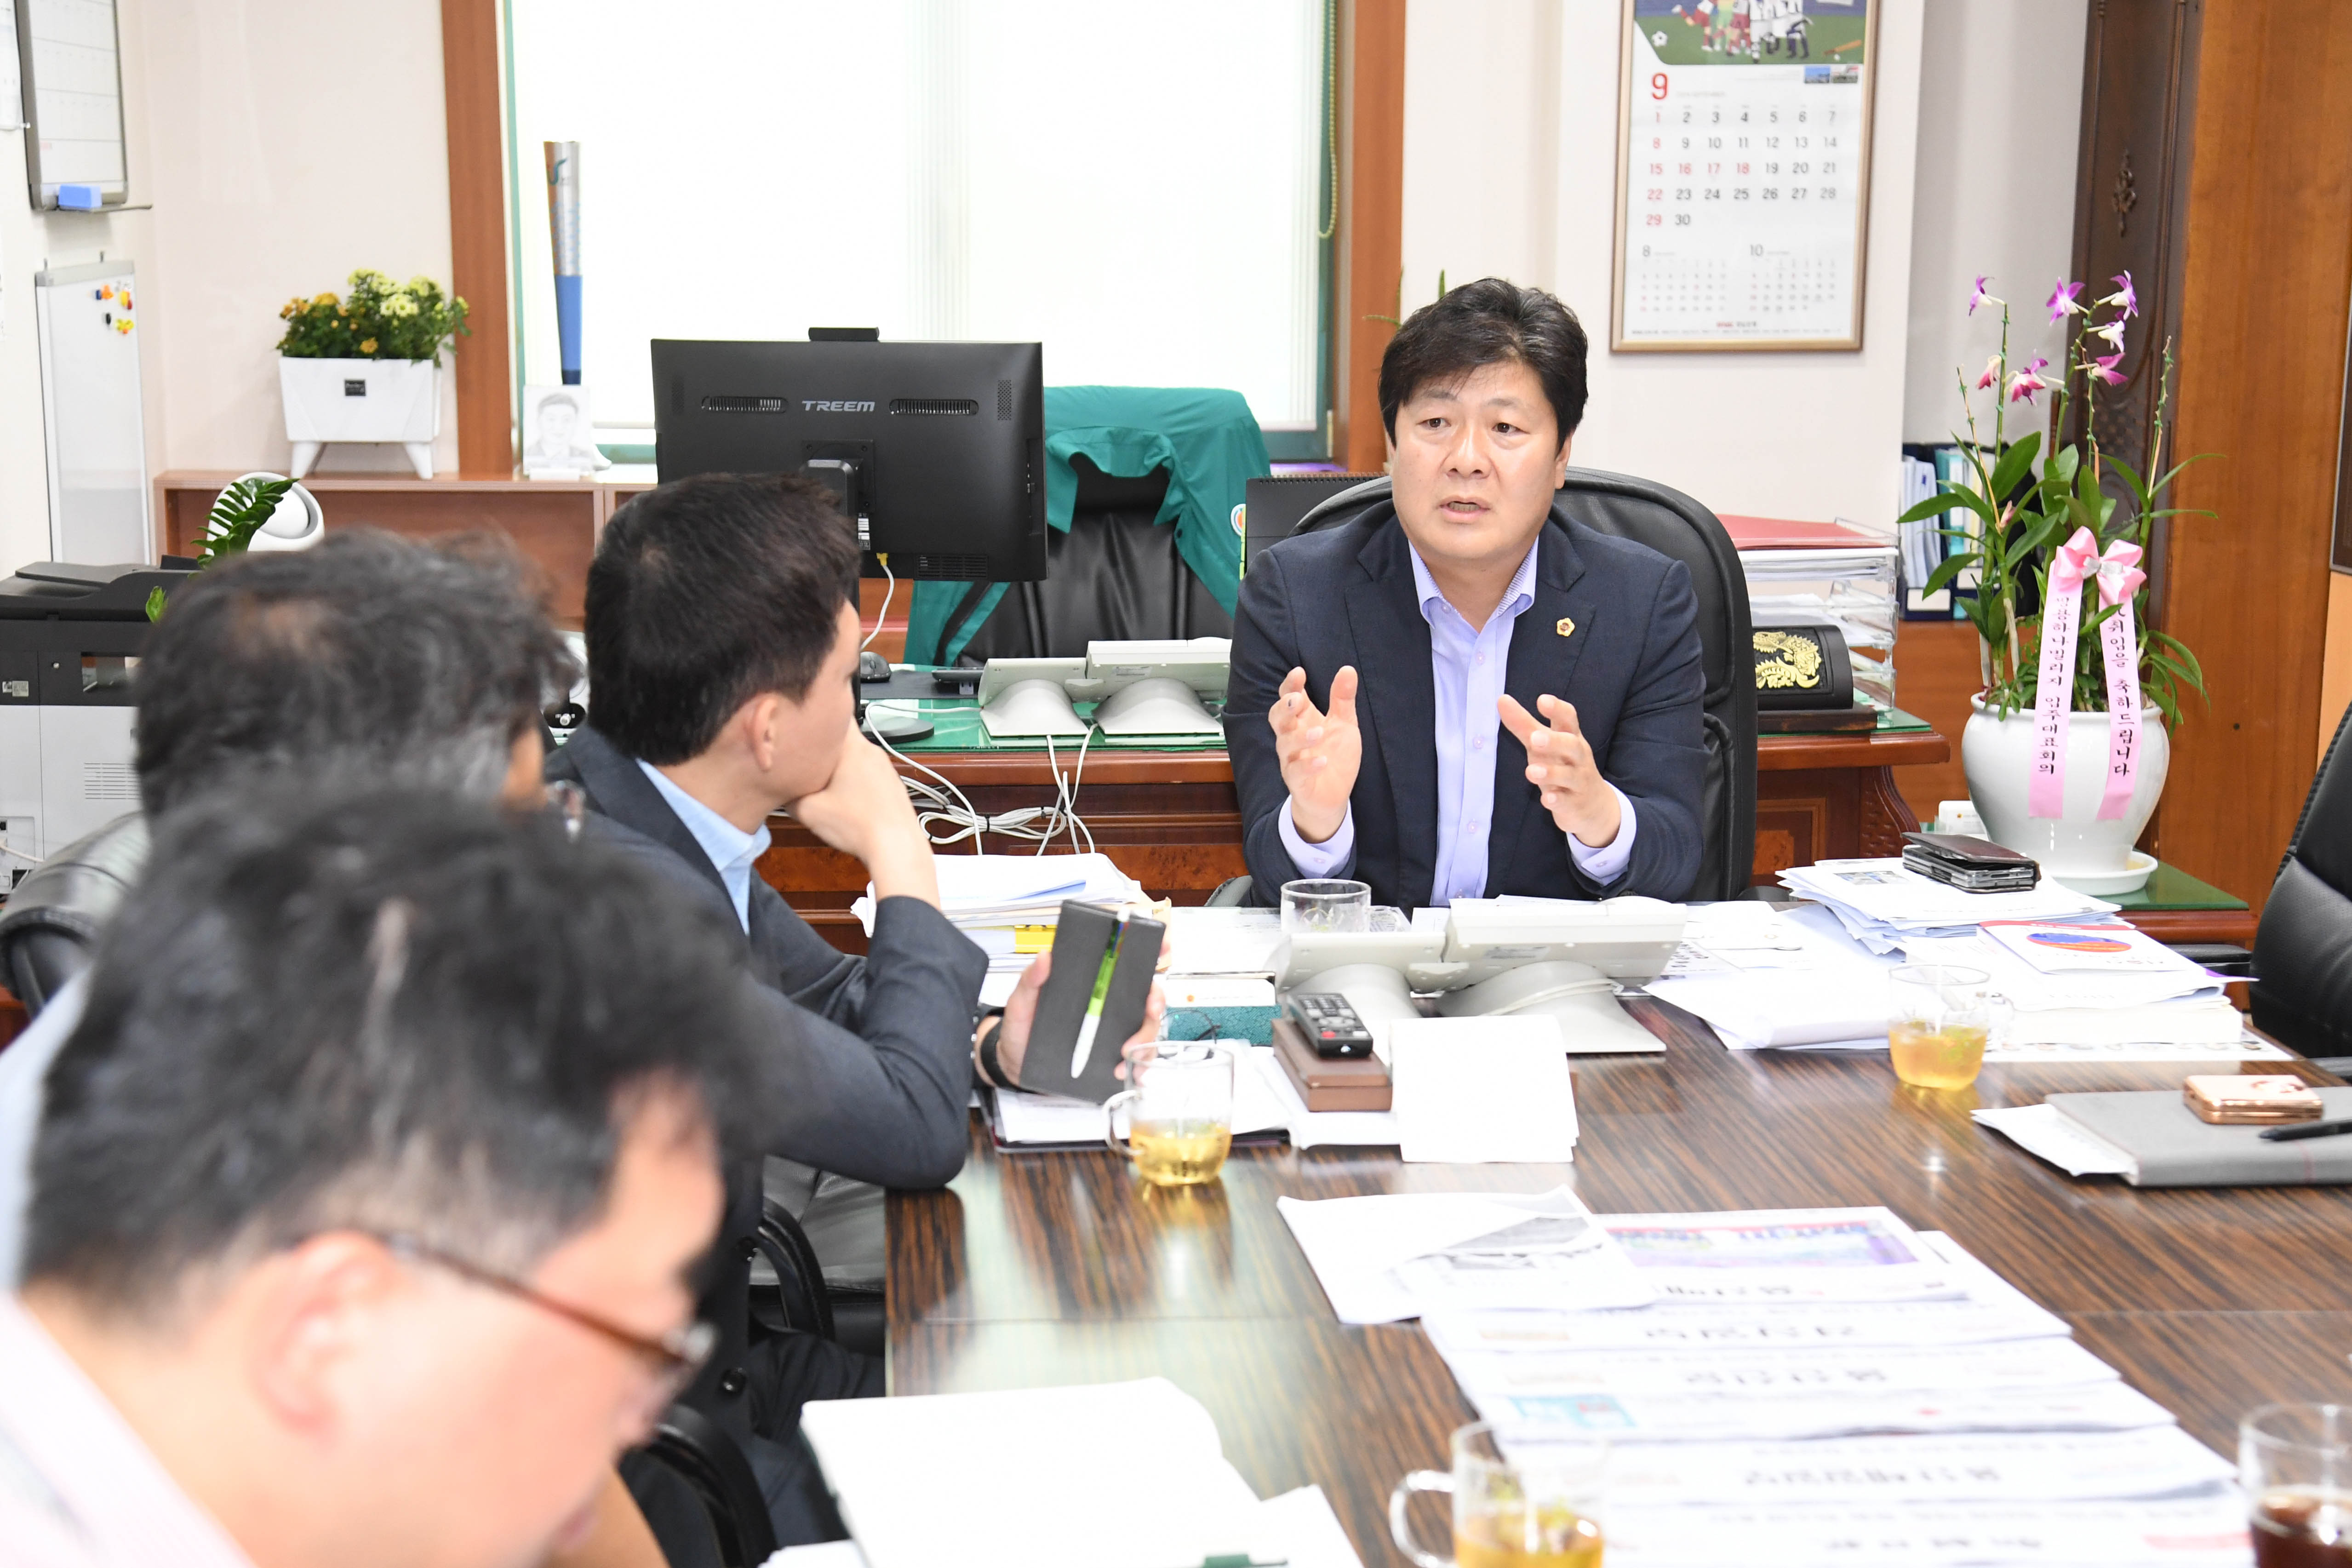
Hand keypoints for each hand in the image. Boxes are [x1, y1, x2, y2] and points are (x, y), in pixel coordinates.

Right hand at [784, 718, 939, 904]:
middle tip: (803, 756)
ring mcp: (885, 766)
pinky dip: (854, 778)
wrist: (896, 847)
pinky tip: (845, 797)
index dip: (815, 714)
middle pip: (842, 736)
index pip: (834, 713)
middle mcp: (872, 750)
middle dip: (822, 745)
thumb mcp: (808, 811)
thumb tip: (778, 789)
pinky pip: (867, 771)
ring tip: (822, 780)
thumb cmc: (857, 825)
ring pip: (855, 754)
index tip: (801, 721)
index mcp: (852, 747)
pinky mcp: (891, 783)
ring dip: (839, 763)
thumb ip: (788, 794)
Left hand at [985, 950, 1164, 1086]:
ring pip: (1147, 1026)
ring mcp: (1114, 1028)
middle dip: (1155, 1000)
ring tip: (1126, 1056)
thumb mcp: (1021, 1003)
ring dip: (1146, 1039)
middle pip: (1146, 993)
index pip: (1124, 960)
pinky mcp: (1114, 1053)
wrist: (1017, 1065)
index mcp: (1091, 982)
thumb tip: (1046, 956)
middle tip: (1149, 1011)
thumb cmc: (1022, 1028)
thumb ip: (1031, 981)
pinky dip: (1140, 1065)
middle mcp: (1108, 1002)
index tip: (1161, 945)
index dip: (1147, 949)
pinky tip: (1127, 1071)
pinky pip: (1138, 1057)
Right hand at [1268, 666, 1361, 842]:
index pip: (1290, 698)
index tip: (1299, 673)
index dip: (1290, 686)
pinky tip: (1323, 762)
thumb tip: (1347, 669)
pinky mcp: (1298, 782)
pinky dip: (1308, 766)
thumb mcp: (1344, 724)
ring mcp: (1292, 759)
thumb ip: (1343, 699)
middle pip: (1277, 719)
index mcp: (1304, 720)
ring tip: (1319, 733)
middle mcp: (1293, 738)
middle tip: (1297, 700)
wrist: (1333, 796)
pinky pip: (1296, 773)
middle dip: (1284, 708)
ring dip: (1300, 738)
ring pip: (1284, 745)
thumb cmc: (1335, 756)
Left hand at [1498, 693, 1621, 848]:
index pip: (1568, 719)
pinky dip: (1557, 800)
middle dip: (1554, 741)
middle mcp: (1577, 757)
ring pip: (1568, 775)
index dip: (1557, 709)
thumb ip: (1524, 724)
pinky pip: (1567, 802)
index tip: (1542, 700)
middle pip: (1571, 746)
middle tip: (1535, 739)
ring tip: (1531, 771)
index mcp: (1570, 737)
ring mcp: (1578, 781)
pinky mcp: (1575, 804)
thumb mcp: (1544, 743)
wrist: (1592, 804)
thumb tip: (1502, 700)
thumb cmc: (1562, 764)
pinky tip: (1546, 799)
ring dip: (1550, 773)